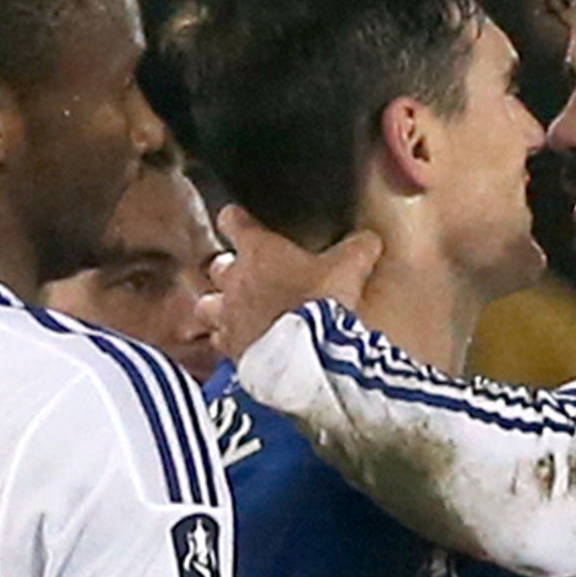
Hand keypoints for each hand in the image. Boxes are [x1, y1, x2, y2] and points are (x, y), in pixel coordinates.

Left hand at [198, 206, 381, 360]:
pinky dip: (229, 341)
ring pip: (206, 306)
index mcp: (258, 250)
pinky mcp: (231, 351)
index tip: (240, 220)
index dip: (236, 219)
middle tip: (247, 275)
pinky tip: (243, 345)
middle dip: (229, 269)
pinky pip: (220, 343)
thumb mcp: (349, 267)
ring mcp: (228, 318)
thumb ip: (357, 249)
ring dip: (218, 307)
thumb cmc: (320, 301)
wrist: (307, 356)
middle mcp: (235, 281)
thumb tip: (369, 240)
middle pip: (217, 266)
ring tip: (233, 312)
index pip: (232, 221)